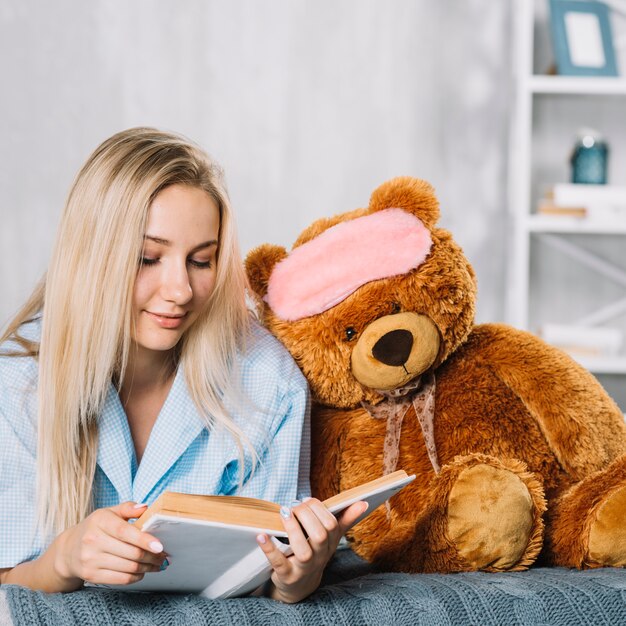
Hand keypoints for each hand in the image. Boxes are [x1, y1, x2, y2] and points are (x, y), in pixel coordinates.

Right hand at [52, 501, 167, 589]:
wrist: (68, 549)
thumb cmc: (95, 528)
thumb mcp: (109, 512)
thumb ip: (128, 508)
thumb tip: (145, 507)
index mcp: (100, 521)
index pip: (125, 532)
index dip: (144, 540)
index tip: (159, 546)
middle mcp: (92, 540)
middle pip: (130, 552)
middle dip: (151, 556)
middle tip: (164, 556)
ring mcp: (90, 559)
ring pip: (128, 567)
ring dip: (147, 567)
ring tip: (157, 564)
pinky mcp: (90, 575)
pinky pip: (120, 579)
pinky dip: (135, 577)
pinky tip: (142, 571)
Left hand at [256, 498, 367, 602]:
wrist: (300, 585)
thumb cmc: (316, 552)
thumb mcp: (331, 537)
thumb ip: (345, 519)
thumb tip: (363, 502)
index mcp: (330, 543)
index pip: (330, 523)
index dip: (318, 508)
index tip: (306, 500)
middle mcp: (320, 556)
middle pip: (319, 534)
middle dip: (306, 516)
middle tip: (293, 507)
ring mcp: (303, 567)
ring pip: (303, 550)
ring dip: (292, 529)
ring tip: (283, 513)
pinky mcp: (286, 575)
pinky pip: (278, 562)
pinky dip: (269, 548)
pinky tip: (261, 535)